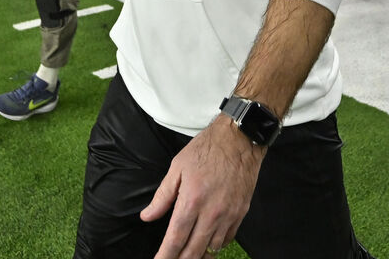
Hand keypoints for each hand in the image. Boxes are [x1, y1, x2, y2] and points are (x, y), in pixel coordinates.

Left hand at [140, 117, 264, 258]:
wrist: (239, 140)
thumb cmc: (207, 150)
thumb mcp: (177, 167)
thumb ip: (162, 196)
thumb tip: (147, 216)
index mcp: (192, 200)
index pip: (175, 238)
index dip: (165, 255)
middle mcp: (211, 212)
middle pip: (193, 250)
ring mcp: (228, 215)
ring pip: (211, 249)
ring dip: (198, 256)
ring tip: (188, 256)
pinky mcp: (241, 213)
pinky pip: (227, 239)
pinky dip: (215, 246)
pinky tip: (206, 245)